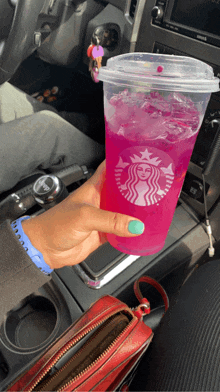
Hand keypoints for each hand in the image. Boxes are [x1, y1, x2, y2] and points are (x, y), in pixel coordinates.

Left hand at [22, 162, 143, 268]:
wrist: (44, 248)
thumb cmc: (55, 224)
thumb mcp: (84, 216)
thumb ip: (110, 220)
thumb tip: (135, 225)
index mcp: (94, 187)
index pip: (112, 168)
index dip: (126, 161)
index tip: (143, 158)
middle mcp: (100, 199)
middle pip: (123, 190)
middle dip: (138, 187)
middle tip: (156, 186)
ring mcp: (102, 217)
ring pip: (124, 211)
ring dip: (136, 210)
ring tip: (154, 207)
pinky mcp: (102, 233)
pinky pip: (121, 230)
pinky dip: (131, 230)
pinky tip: (141, 230)